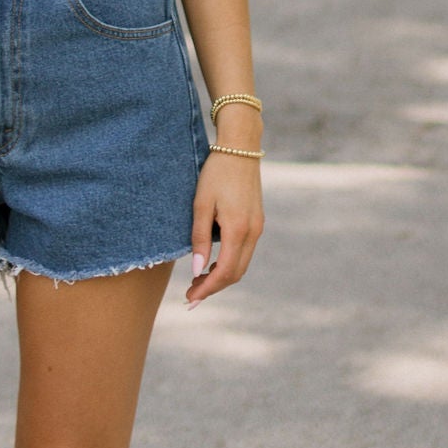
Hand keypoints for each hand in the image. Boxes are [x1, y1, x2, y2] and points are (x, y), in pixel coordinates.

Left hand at [187, 141, 262, 304]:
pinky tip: (213, 264)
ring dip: (221, 277)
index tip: (190, 299)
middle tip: (190, 296)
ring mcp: (258, 227)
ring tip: (198, 282)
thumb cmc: (216, 173)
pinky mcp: (257, 221)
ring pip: (242, 264)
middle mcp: (253, 232)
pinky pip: (245, 251)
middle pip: (236, 273)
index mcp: (238, 230)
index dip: (207, 289)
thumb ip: (200, 238)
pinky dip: (229, 263)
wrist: (240, 148)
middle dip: (213, 287)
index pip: (225, 272)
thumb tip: (197, 271)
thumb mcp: (201, 204)